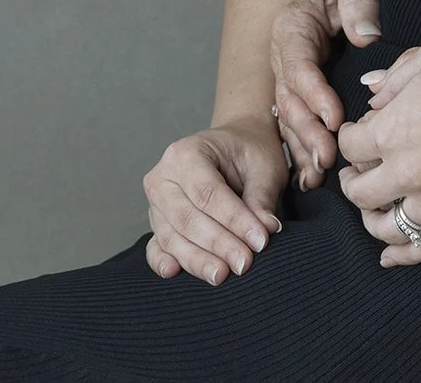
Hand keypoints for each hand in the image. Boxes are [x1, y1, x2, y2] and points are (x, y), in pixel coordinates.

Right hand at [141, 117, 285, 285]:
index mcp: (186, 153)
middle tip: (244, 263)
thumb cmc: (249, 152)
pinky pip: (157, 246)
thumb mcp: (264, 167)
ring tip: (222, 274)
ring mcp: (155, 202)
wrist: (235, 146)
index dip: (234, 220)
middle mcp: (163, 177)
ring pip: (173, 237)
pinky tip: (174, 272)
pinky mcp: (157, 223)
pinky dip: (163, 261)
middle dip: (218, 244)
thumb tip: (265, 230)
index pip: (208, 193)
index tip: (259, 241)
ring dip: (198, 259)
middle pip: (187, 218)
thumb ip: (261, 198)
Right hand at [270, 0, 380, 191]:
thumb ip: (359, 3)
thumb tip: (366, 36)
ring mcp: (288, 74)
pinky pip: (295, 122)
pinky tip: (311, 175)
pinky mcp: (299, 89)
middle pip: (289, 99)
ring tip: (318, 176)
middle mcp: (284, 54)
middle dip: (308, 131)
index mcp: (292, 27)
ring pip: (288, 117)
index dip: (315, 96)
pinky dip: (302, 147)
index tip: (336, 119)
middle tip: (329, 159)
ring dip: (302, 147)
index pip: (298, 67)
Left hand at [334, 36, 420, 265]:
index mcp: (389, 132)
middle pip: (360, 193)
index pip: (349, 146)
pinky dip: (405, 255)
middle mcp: (405, 171)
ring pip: (388, 227)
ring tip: (374, 211)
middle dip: (352, 183)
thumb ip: (394, 79)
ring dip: (373, 221)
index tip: (358, 133)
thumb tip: (375, 96)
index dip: (350, 138)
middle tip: (356, 175)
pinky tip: (391, 256)